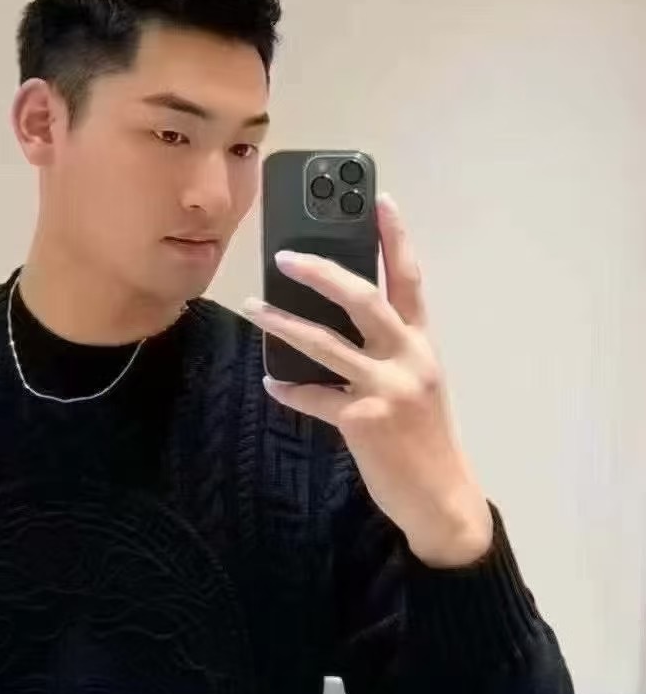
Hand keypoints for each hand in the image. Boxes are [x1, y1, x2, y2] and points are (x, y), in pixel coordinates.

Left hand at [244, 194, 492, 567]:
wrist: (440, 496)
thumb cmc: (421, 438)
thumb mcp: (415, 385)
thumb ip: (386, 352)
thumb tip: (330, 324)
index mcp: (422, 345)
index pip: (410, 278)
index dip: (394, 237)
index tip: (378, 198)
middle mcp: (408, 359)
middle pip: (364, 298)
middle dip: (322, 272)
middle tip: (284, 254)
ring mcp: (386, 389)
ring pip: (326, 344)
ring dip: (284, 322)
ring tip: (253, 306)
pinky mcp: (363, 422)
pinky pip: (314, 397)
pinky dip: (289, 389)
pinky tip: (271, 382)